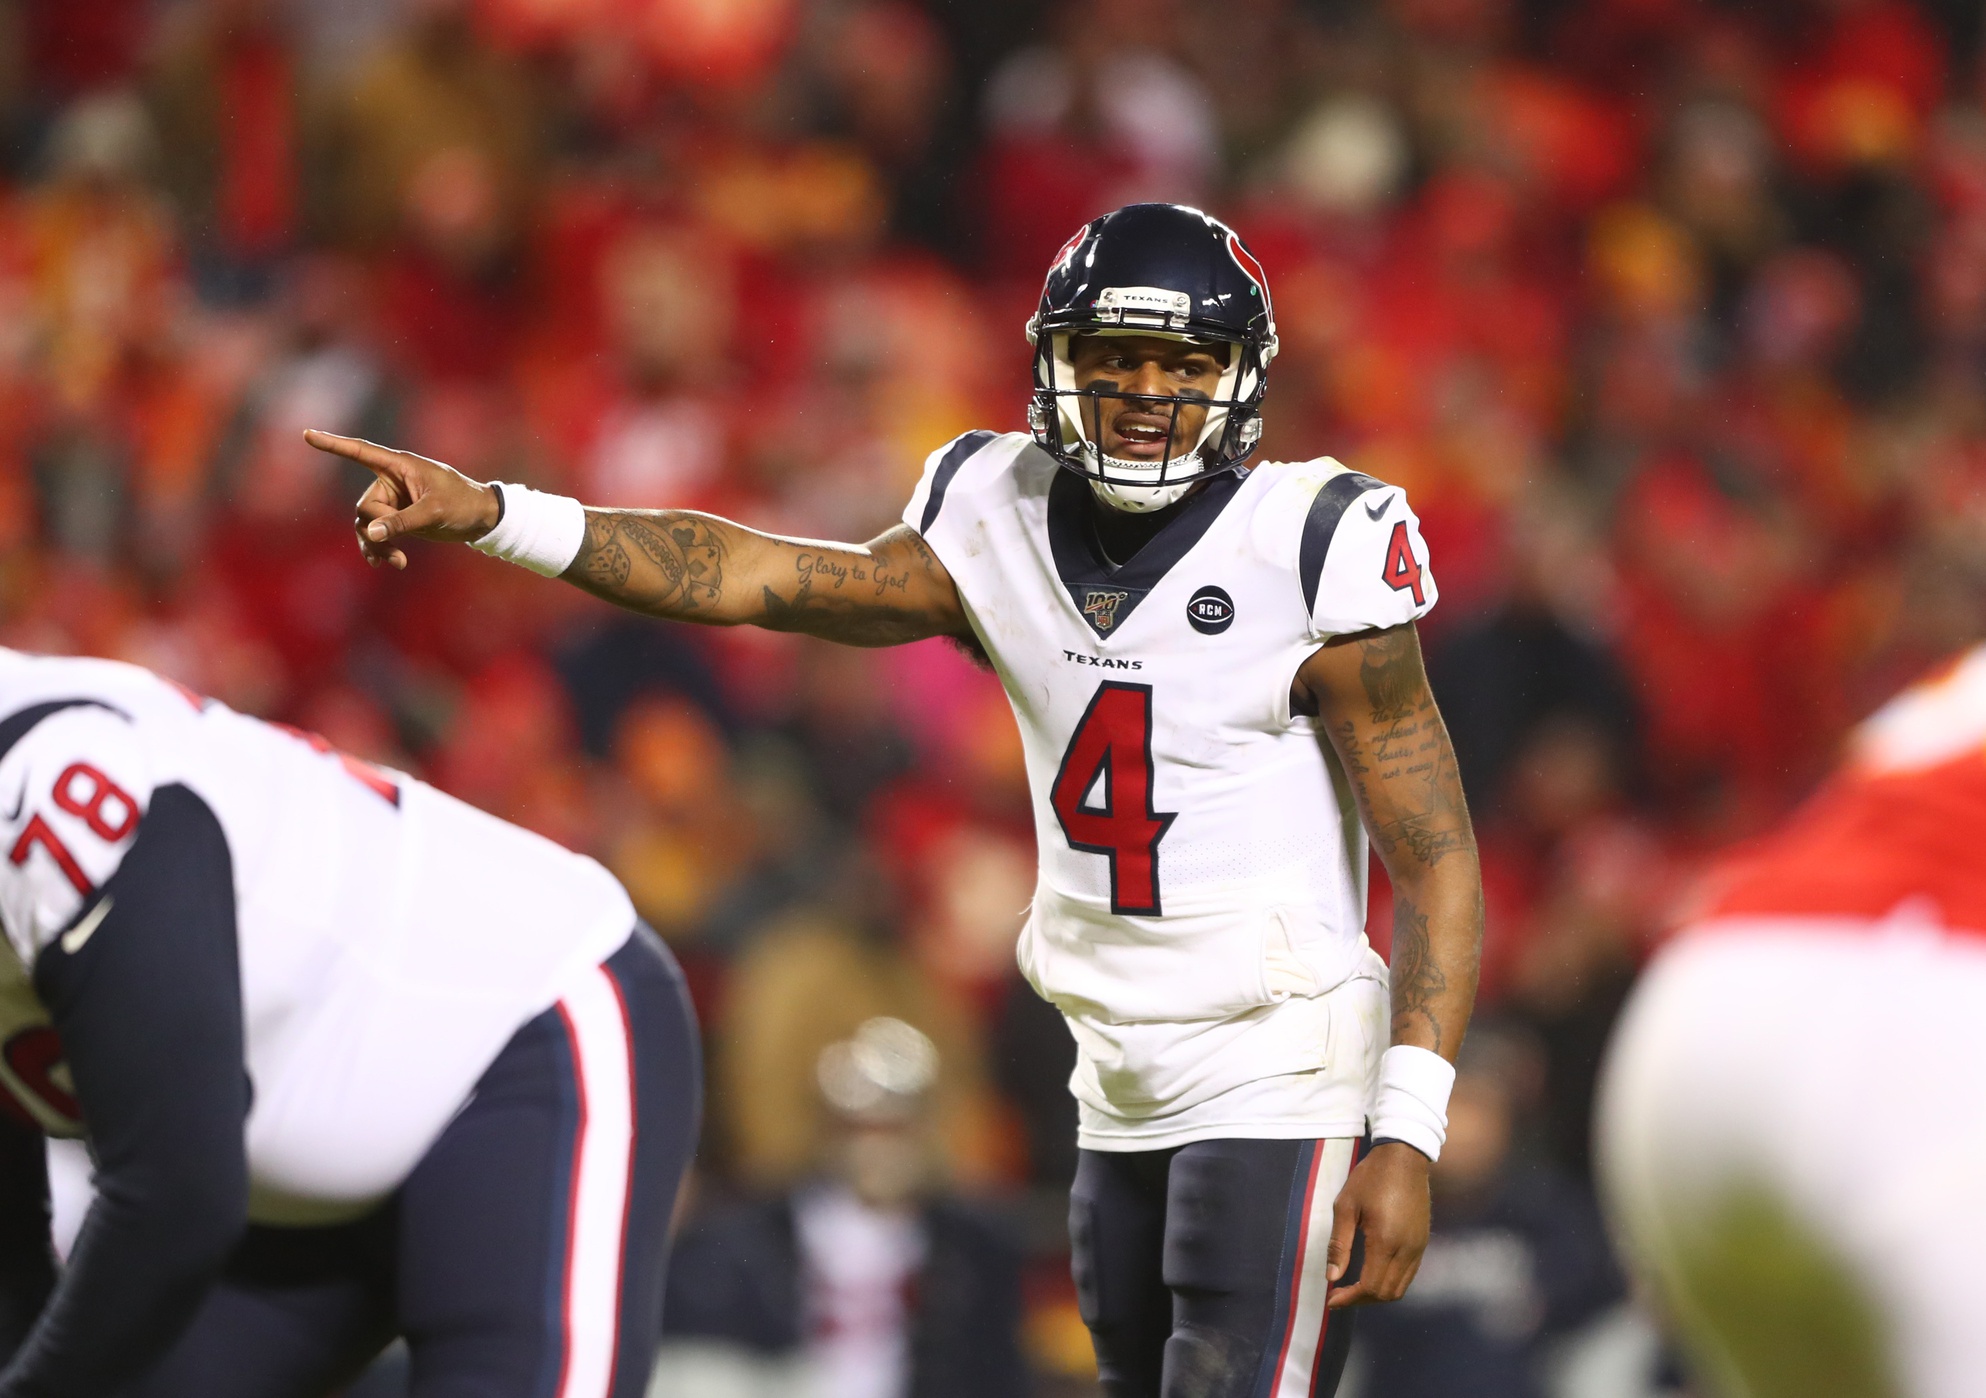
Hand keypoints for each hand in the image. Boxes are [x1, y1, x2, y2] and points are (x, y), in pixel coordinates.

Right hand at [303, 430, 502, 569]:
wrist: (482, 519)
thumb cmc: (463, 504)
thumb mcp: (433, 512)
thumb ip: (401, 522)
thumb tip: (369, 534)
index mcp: (399, 466)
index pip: (360, 452)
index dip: (333, 444)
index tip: (306, 434)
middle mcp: (391, 480)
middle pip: (364, 507)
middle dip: (375, 530)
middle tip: (394, 550)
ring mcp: (392, 500)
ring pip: (366, 524)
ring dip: (376, 545)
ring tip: (396, 563)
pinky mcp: (396, 518)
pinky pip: (375, 534)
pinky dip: (379, 549)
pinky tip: (390, 564)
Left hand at [1325, 1141, 1430, 1307]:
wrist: (1405, 1157)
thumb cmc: (1370, 1178)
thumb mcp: (1346, 1206)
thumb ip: (1338, 1244)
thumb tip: (1331, 1277)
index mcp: (1386, 1242)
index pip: (1370, 1287)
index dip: (1349, 1299)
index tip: (1331, 1300)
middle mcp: (1407, 1250)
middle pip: (1386, 1294)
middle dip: (1361, 1300)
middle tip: (1339, 1294)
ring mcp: (1419, 1247)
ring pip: (1400, 1288)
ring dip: (1376, 1294)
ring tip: (1353, 1288)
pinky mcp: (1423, 1242)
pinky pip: (1408, 1275)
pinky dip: (1390, 1282)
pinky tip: (1373, 1273)